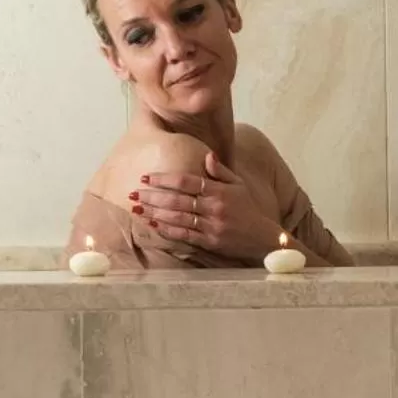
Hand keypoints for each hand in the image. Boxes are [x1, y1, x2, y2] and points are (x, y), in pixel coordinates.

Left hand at [129, 152, 283, 260]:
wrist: (263, 237)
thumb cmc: (248, 209)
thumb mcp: (238, 185)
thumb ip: (221, 171)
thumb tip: (206, 155)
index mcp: (219, 191)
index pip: (186, 181)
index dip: (164, 179)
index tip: (147, 177)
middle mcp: (213, 208)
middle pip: (176, 200)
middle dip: (152, 197)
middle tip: (133, 193)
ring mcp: (210, 226)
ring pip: (177, 218)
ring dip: (154, 214)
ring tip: (137, 209)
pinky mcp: (209, 242)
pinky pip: (184, 235)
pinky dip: (167, 230)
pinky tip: (154, 225)